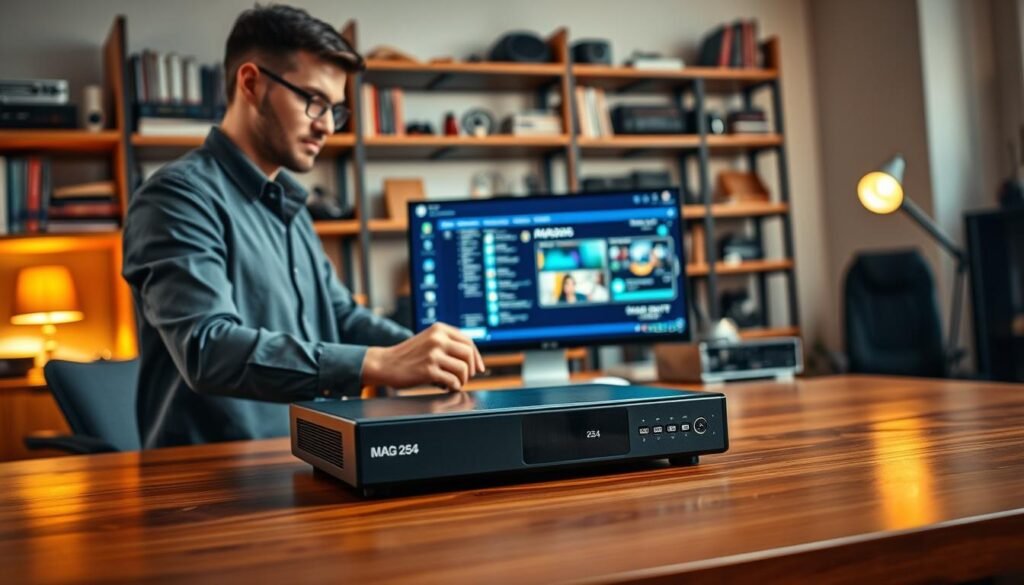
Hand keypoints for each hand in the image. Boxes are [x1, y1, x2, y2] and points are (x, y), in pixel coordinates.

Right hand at [362, 323, 484, 390]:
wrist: (385, 363)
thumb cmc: (408, 355)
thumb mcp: (428, 340)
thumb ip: (448, 343)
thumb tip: (473, 359)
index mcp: (439, 329)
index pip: (468, 342)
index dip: (477, 357)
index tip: (479, 368)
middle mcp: (437, 339)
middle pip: (468, 354)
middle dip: (471, 369)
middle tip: (465, 378)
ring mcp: (433, 354)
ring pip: (463, 369)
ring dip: (462, 380)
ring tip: (454, 382)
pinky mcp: (428, 370)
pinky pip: (452, 381)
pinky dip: (453, 386)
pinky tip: (446, 387)